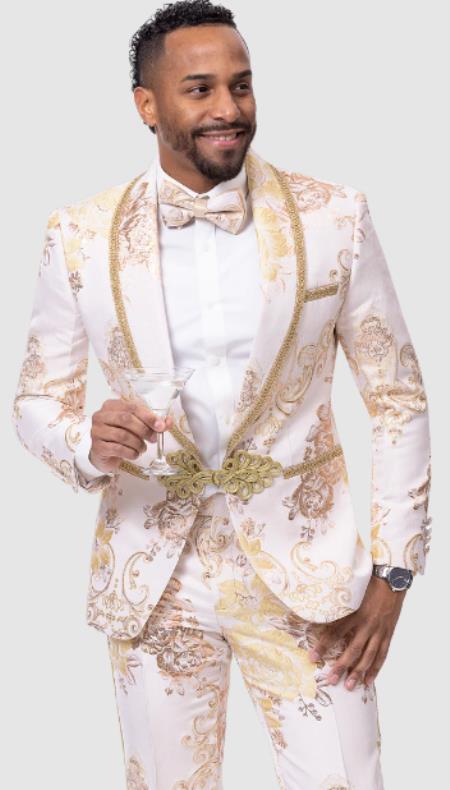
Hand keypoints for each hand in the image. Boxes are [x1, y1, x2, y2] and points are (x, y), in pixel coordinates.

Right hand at [88, 398, 173, 473]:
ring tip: (142, 448)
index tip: (161, 426)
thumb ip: (153, 423)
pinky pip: (118, 449)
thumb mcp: (137, 426)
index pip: (132, 407)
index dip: (149, 417)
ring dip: (138, 443)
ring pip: (123, 435)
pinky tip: (134, 454)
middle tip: (153, 439)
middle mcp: (101, 415)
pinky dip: (131, 453)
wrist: (105, 455)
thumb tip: (168, 422)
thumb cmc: (121, 437)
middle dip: (144, 430)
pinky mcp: (97, 447)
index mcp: (112, 405)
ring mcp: (96, 431)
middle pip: (126, 419)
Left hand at [307, 575, 407, 689]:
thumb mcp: (350, 590)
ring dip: (358, 672)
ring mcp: (379, 630)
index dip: (323, 646)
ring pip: (368, 656)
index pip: (335, 632)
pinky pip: (382, 654)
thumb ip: (336, 602)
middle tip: (331, 680)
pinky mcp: (388, 633)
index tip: (312, 657)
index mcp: (355, 613)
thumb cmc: (367, 582)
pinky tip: (369, 680)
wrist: (391, 578)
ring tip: (349, 686)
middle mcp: (367, 624)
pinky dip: (375, 668)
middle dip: (341, 666)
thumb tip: (315, 608)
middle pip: (353, 649)